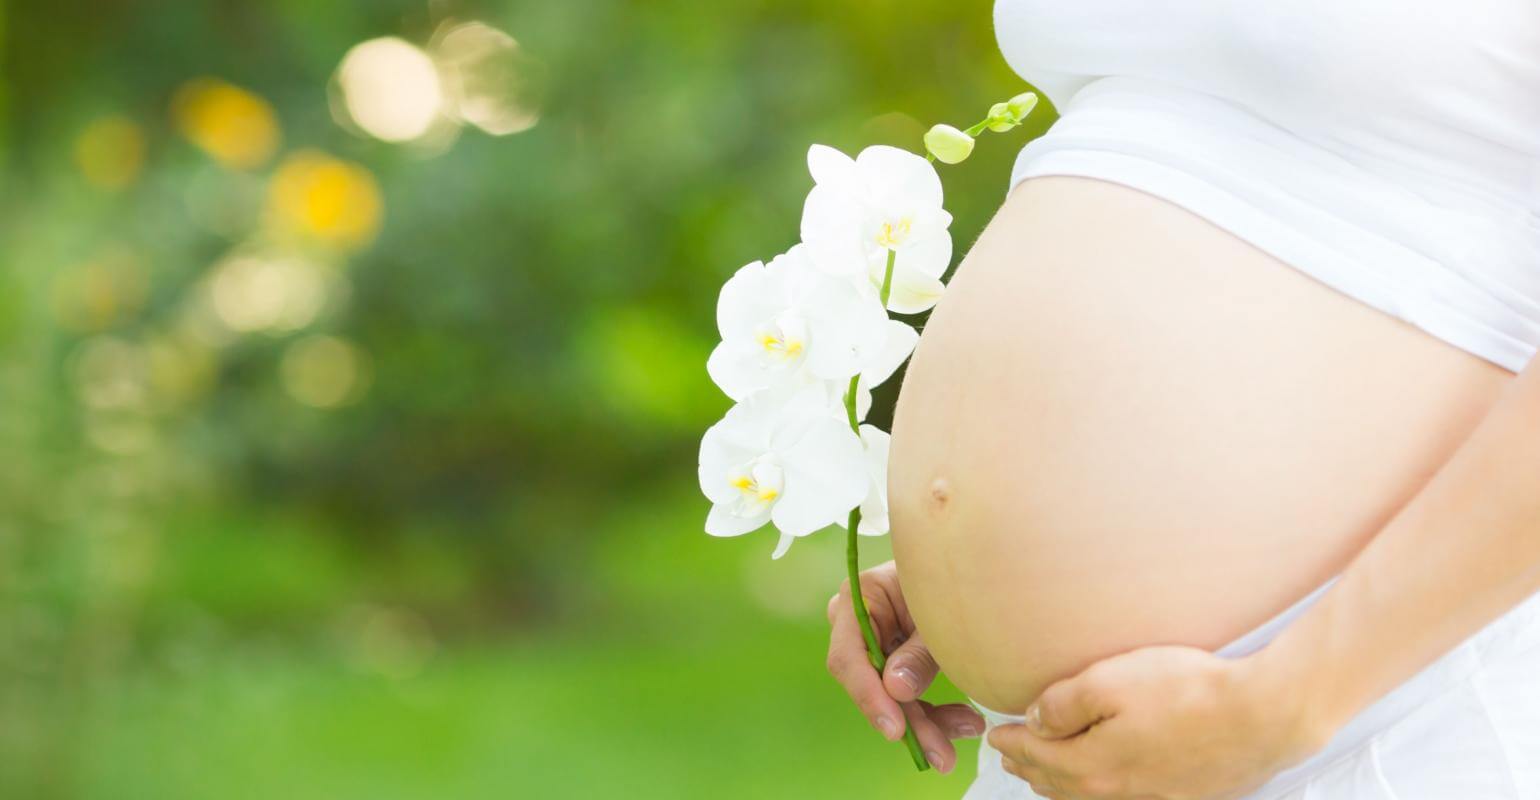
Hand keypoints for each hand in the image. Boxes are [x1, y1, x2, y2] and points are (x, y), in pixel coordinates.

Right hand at [826, 559, 984, 772]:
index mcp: (860, 596)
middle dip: (909, 721)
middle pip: (871, 684)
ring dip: (928, 722)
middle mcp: (858, 623)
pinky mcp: (895, 659)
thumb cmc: (951, 576)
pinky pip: (908, 694)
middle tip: (941, 755)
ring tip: (969, 730)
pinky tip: (968, 721)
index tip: (896, 729)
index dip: (868, 696)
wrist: (969, 561)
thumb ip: (917, 653)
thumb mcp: (937, 615)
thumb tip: (895, 689)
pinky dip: (937, 711)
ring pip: (892, 696)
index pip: (848, 656)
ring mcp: (876, 643)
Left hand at [987, 646, 1329, 799]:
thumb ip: (1064, 703)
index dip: (1011, 743)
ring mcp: (1150, 798)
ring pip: (1088, 798)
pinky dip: (1096, 791)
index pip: (1036, 756)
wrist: (1262, 717)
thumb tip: (1034, 720)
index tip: (995, 734)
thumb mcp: (1111, 680)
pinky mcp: (1179, 796)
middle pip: (1058, 784)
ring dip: (1058, 784)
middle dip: (1029, 768)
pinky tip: (1102, 780)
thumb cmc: (1191, 693)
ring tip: (1043, 771)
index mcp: (1093, 765)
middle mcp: (1118, 792)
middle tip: (1010, 755)